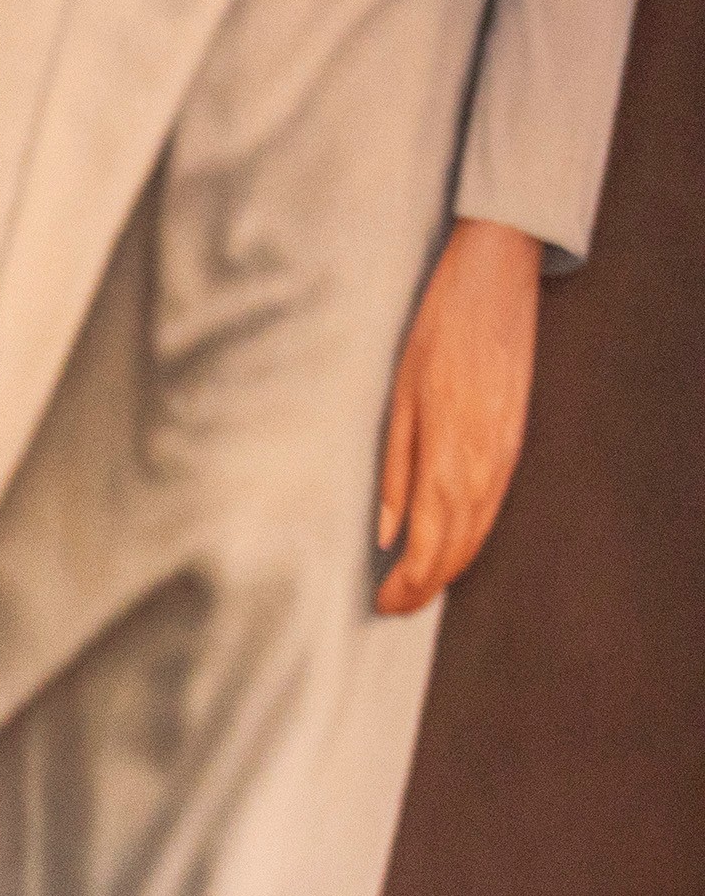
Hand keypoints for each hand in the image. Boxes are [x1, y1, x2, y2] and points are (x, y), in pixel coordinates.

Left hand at [374, 215, 539, 615]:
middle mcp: (483, 468)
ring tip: (415, 590)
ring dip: (447, 568)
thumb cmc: (436, 337)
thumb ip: (396, 471)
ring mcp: (505, 456)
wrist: (494, 287)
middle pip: (456, 550)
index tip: (381, 605)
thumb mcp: (398, 401)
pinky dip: (469, 537)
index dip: (407, 586)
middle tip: (393, 607)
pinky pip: (491, 506)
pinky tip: (450, 547)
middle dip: (424, 587)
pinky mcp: (514, 443)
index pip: (429, 548)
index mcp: (449, 460)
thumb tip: (387, 533)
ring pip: (478, 533)